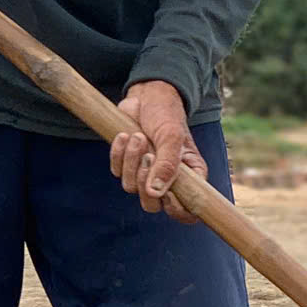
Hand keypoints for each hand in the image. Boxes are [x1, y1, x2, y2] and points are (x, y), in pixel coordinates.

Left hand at [111, 80, 206, 220]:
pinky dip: (118, 154)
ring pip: (131, 188)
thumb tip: (155, 192)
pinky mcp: (127, 164)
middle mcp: (168, 180)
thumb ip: (167, 165)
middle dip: (144, 181)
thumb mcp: (171, 136)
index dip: (177, 210)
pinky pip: (117, 172)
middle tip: (148, 156)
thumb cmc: (166, 114)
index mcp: (190, 176)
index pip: (188, 211)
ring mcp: (145, 173)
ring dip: (131, 161)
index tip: (168, 195)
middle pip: (153, 205)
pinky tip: (124, 136)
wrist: (146, 94)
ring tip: (138, 137)